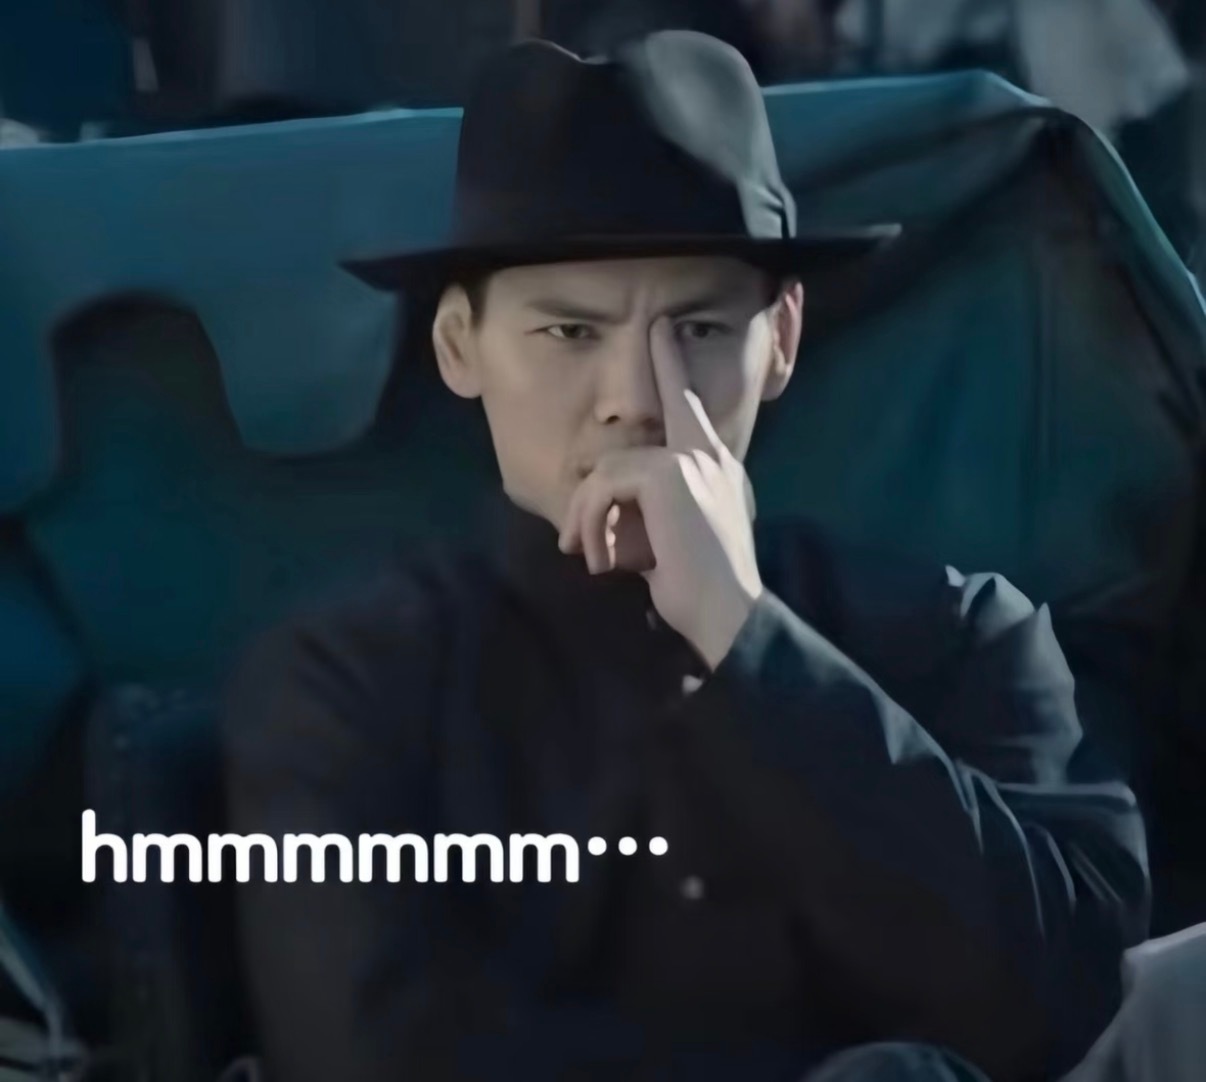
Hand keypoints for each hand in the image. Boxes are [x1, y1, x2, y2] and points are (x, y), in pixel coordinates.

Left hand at [558, 318, 762, 668]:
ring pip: (612, 465)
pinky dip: (591, 522)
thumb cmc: (701, 587)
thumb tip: (618, 505)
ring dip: (586, 513)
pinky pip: (605, 485)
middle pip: (676, 401)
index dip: (678, 370)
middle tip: (654, 335)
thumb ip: (659, 509)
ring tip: (584, 553)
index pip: (694, 410)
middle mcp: (710, 456)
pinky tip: (600, 559)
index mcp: (718, 469)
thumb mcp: (677, 537)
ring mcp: (691, 461)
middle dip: (664, 364)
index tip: (667, 333)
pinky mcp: (668, 476)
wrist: (727, 611)